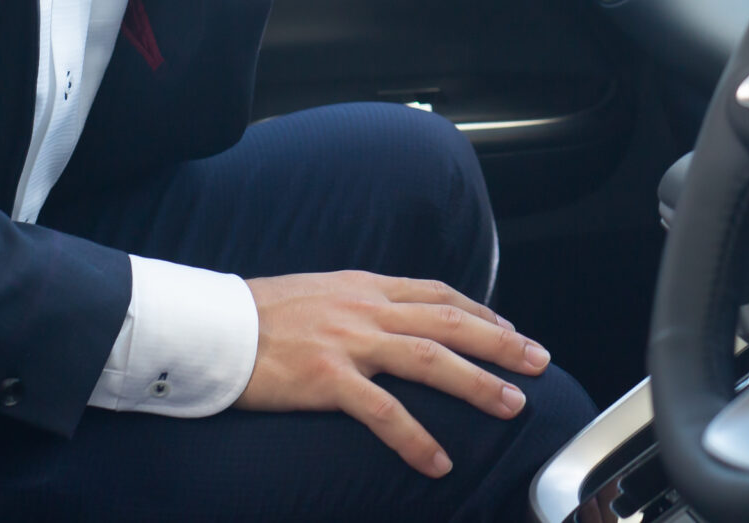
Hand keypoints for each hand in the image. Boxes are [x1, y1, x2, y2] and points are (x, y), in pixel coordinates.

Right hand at [238, 271, 550, 476]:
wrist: (210, 326)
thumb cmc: (258, 315)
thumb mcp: (319, 293)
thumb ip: (358, 304)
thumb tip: (389, 320)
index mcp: (365, 286)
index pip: (439, 294)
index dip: (482, 312)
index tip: (511, 330)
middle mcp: (366, 308)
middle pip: (450, 322)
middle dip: (501, 342)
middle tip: (539, 362)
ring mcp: (349, 342)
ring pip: (431, 358)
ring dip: (478, 383)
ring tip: (512, 406)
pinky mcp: (327, 378)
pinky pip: (383, 411)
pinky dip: (416, 438)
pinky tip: (438, 462)